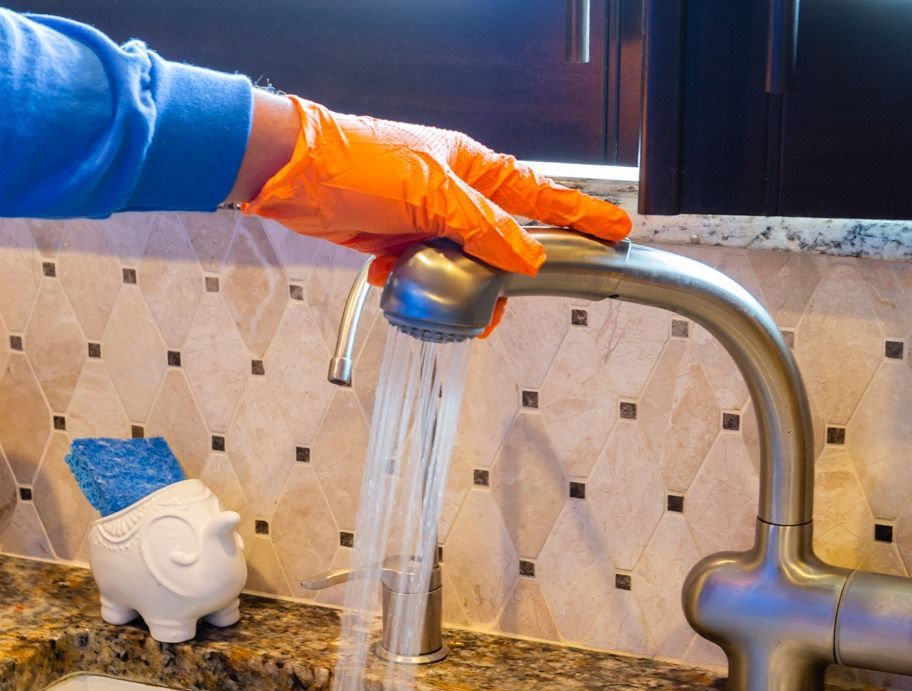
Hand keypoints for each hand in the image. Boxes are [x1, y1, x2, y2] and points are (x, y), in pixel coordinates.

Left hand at [242, 96, 631, 277]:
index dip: (579, 215)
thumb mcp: (433, 194)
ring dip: (454, 286)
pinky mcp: (392, 241)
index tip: (617, 229)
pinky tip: (390, 278)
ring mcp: (422, 218)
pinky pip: (417, 271)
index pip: (539, 193)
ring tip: (451, 304)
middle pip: (499, 238)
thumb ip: (484, 227)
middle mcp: (451, 191)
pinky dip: (408, 283)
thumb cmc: (362, 163)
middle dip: (505, 272)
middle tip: (511, 299)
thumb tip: (526, 258)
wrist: (295, 176)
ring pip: (458, 263)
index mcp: (471, 166)